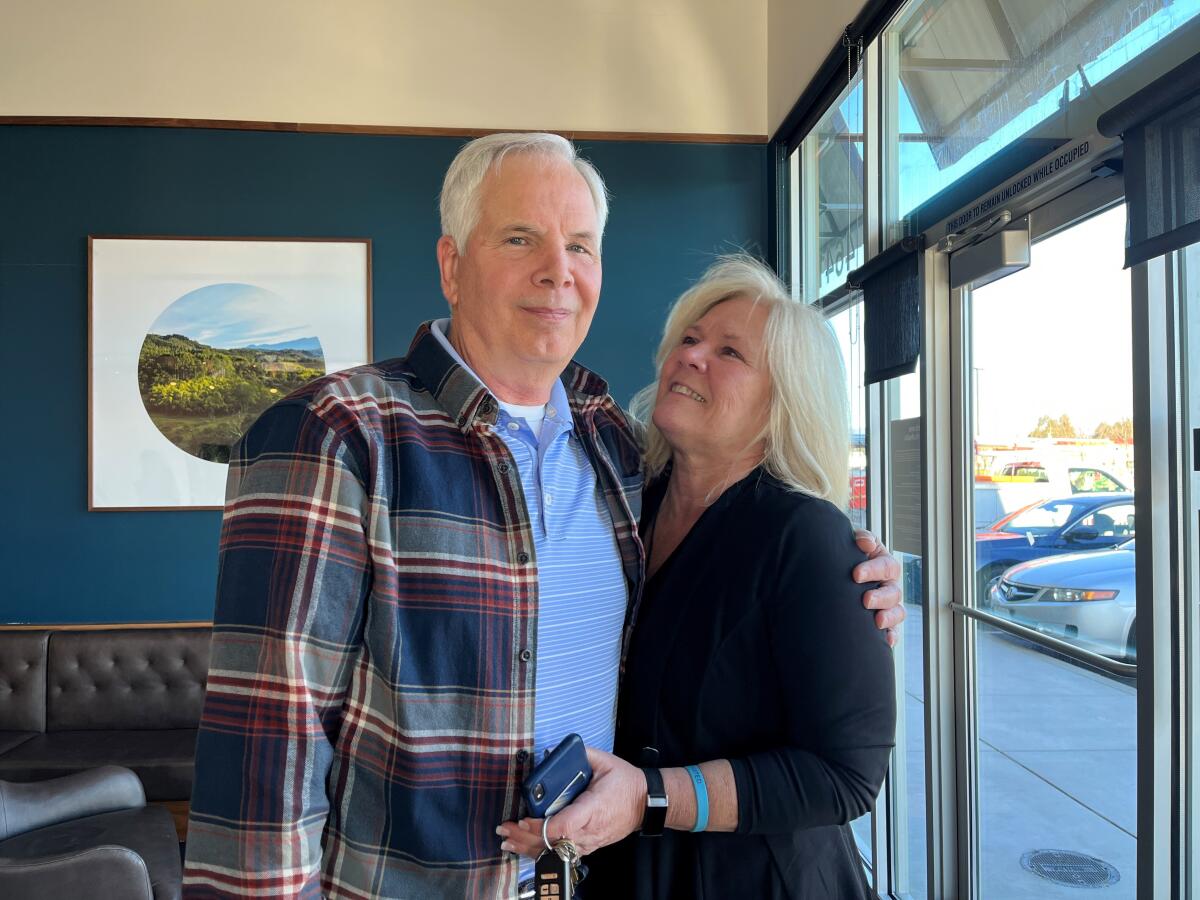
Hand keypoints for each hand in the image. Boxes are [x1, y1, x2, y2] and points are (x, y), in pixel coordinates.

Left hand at [497, 747, 644, 857]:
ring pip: (555, 852)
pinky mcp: (588, 846)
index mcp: (594, 807)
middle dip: (525, 837)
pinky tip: (524, 848)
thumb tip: (554, 750)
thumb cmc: (626, 783)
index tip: (523, 819)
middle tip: (505, 828)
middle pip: (554, 842)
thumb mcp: (605, 761)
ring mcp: (589, 841)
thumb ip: (581, 753)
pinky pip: (562, 853)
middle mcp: (591, 829)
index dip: (541, 826)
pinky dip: (541, 851)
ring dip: (529, 847)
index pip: (565, 825)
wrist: (645, 803)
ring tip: (507, 841)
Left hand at [854, 529, 905, 647]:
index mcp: (884, 564)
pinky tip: (887, 641)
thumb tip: (865, 543)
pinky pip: (894, 631)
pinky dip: (892, 636)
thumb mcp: (853, 544)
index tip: (856, 575)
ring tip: (877, 622)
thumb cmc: (848, 557)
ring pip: (898, 612)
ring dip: (889, 617)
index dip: (873, 570)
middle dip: (881, 597)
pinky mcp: (884, 622)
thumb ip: (861, 539)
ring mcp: (889, 605)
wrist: (838, 574)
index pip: (886, 566)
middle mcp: (889, 585)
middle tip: (865, 600)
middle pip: (894, 592)